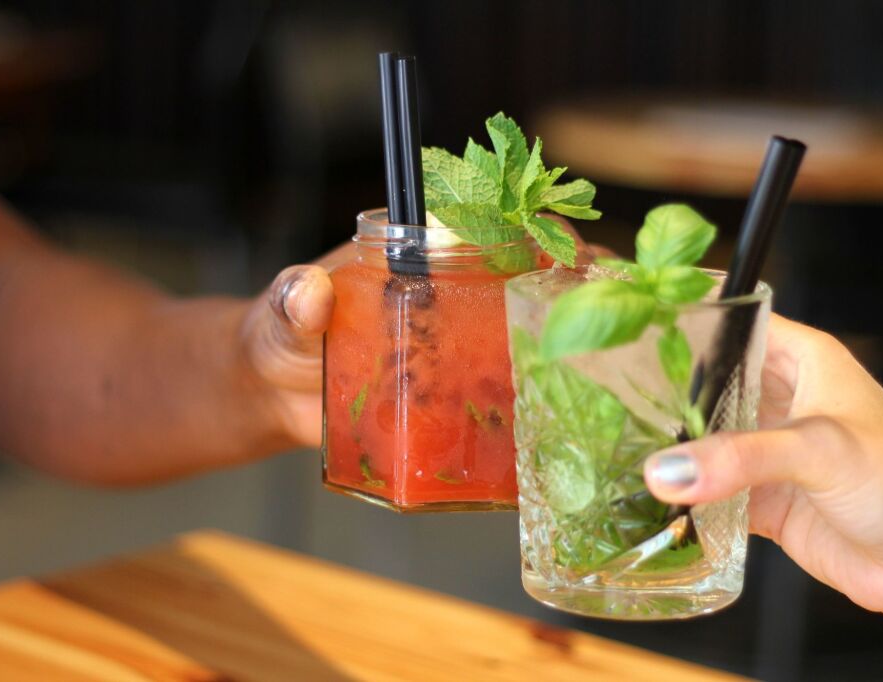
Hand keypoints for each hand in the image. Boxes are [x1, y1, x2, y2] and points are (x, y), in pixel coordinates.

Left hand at [242, 219, 608, 450]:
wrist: (273, 397)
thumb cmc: (280, 337)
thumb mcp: (284, 314)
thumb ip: (292, 301)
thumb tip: (308, 293)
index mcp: (423, 253)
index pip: (495, 223)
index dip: (543, 230)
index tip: (574, 250)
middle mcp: (455, 293)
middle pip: (534, 278)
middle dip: (582, 287)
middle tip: (609, 312)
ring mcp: (460, 345)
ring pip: (532, 334)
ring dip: (575, 343)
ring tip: (607, 365)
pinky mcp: (456, 394)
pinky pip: (506, 392)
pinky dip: (538, 403)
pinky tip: (563, 423)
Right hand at [643, 315, 882, 640]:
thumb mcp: (822, 450)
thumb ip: (743, 457)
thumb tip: (668, 469)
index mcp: (801, 361)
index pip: (731, 323)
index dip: (684, 323)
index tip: (631, 330)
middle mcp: (781, 401)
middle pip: (706, 383)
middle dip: (663, 393)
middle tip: (609, 399)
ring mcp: (770, 453)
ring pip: (703, 440)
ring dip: (671, 449)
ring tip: (618, 447)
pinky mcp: (764, 501)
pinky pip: (710, 493)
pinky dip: (684, 498)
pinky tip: (652, 499)